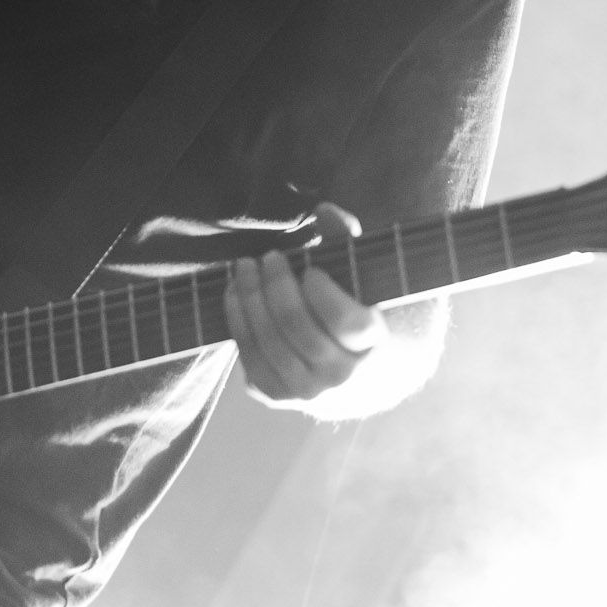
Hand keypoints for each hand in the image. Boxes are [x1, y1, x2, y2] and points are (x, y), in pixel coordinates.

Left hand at [224, 203, 387, 407]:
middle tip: (269, 257)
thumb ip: (346, 241)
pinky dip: (237, 320)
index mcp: (372, 345)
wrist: (351, 376)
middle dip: (277, 286)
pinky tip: (234, 292)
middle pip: (299, 328)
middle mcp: (341, 376)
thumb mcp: (360, 278)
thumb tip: (323, 210)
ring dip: (251, 299)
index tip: (310, 270)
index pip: (346, 322)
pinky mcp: (275, 395)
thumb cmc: (354, 312)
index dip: (323, 293)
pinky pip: (249, 356)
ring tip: (245, 267)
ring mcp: (306, 391)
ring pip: (269, 342)